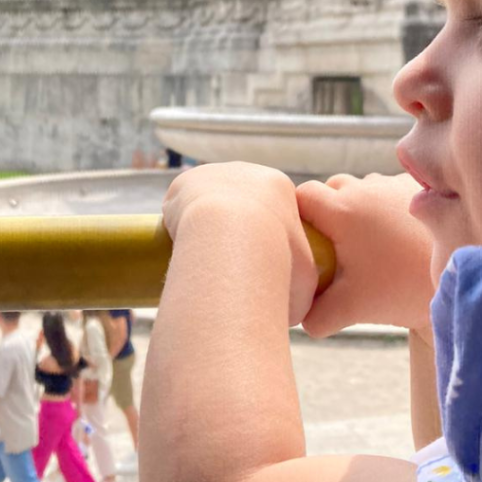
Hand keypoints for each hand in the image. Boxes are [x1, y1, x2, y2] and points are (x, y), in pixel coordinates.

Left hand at [162, 162, 316, 325]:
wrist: (229, 238)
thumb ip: (299, 289)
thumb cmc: (274, 261)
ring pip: (208, 202)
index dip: (262, 236)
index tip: (253, 261)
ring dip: (204, 224)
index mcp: (279, 186)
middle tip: (225, 264)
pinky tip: (179, 243)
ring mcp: (213, 173)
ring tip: (201, 257)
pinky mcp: (184, 183)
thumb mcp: (303, 281)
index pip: (270, 209)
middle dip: (232, 227)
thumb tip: (292, 310)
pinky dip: (178, 224)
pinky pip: (180, 206)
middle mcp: (246, 171)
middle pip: (237, 201)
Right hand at [296, 173, 433, 337]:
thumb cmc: (401, 290)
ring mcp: (391, 184)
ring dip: (357, 208)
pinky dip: (385, 208)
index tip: (306, 239)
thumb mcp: (351, 308)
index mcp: (341, 210)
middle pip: (329, 189)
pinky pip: (388, 191)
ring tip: (368, 242)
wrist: (458, 277)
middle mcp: (364, 188)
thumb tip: (298, 317)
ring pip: (360, 188)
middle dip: (326, 212)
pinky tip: (396, 236)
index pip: (301, 195)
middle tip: (334, 246)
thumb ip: (316, 315)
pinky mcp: (415, 187)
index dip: (297, 214)